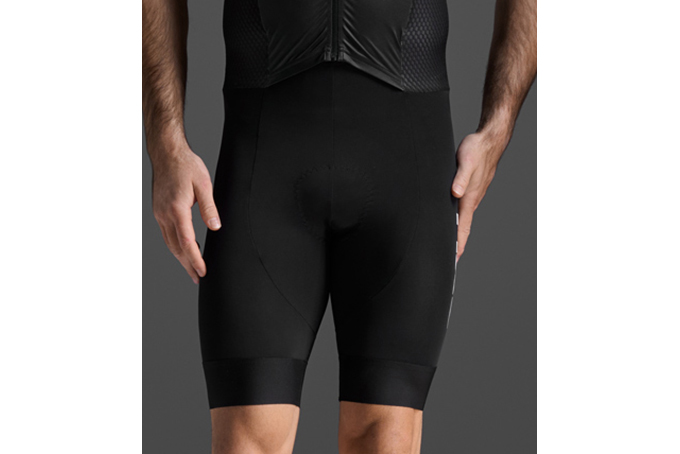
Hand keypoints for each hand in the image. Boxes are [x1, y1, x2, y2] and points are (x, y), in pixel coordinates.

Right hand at [151, 145, 220, 283]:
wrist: (166, 152)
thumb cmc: (186, 165)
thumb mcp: (204, 184)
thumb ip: (210, 208)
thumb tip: (216, 228)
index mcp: (177, 209)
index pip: (187, 243)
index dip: (195, 260)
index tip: (202, 272)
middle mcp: (165, 214)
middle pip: (176, 248)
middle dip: (188, 265)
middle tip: (199, 279)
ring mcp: (159, 213)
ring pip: (169, 243)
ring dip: (181, 258)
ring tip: (192, 269)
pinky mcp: (159, 210)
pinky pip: (166, 234)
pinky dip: (175, 246)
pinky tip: (184, 250)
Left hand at [451, 130, 509, 262]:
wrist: (489, 140)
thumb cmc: (477, 150)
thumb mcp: (465, 161)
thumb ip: (460, 178)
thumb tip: (456, 192)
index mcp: (469, 198)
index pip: (463, 227)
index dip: (458, 244)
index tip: (454, 260)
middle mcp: (471, 200)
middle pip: (462, 228)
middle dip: (456, 245)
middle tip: (449, 260)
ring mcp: (472, 196)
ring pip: (463, 219)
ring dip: (457, 233)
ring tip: (449, 246)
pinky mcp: (471, 189)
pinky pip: (463, 210)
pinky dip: (458, 220)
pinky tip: (452, 221)